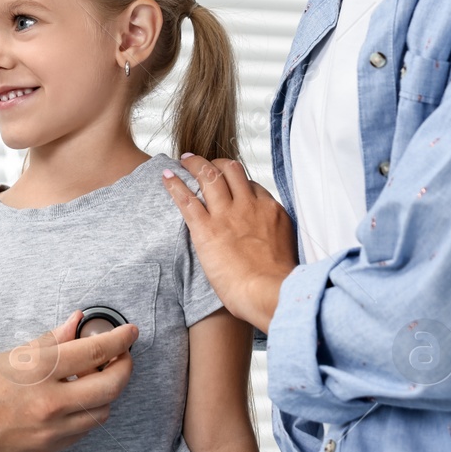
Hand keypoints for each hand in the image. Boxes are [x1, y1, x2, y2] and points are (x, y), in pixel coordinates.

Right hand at [0, 312, 136, 451]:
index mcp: (37, 371)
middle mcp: (51, 402)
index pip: (95, 352)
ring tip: (93, 378)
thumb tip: (76, 324)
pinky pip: (83, 430)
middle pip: (112, 386)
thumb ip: (47, 343)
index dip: (119, 339)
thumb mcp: (4, 358)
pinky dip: (87, 413)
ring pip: (102, 411)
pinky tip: (74, 400)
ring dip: (105, 393)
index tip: (129, 332)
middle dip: (124, 367)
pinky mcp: (48, 450)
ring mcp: (52, 430)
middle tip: (121, 355)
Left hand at [160, 153, 298, 330]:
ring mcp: (227, 214)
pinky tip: (166, 176)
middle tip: (206, 163)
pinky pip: (186, 199)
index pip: (251, 185)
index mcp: (271, 211)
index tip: (228, 182)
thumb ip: (273, 237)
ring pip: (209, 175)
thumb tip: (265, 241)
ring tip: (186, 159)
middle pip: (232, 171)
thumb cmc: (278, 283)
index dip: (237, 181)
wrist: (270, 292)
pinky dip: (174, 184)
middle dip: (217, 163)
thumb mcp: (284, 250)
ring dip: (194, 164)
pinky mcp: (206, 228)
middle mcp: (249, 205)